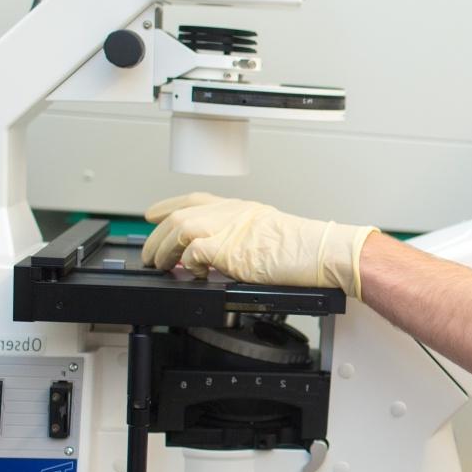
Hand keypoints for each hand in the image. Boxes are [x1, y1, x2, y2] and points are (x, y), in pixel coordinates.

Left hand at [141, 192, 378, 298]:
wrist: (320, 252)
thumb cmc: (304, 250)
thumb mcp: (267, 235)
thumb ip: (238, 241)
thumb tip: (213, 258)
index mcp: (240, 209)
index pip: (194, 200)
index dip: (168, 206)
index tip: (153, 214)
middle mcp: (231, 213)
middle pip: (179, 215)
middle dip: (157, 237)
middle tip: (151, 255)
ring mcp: (230, 228)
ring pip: (179, 229)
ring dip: (164, 249)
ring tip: (161, 265)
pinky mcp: (230, 248)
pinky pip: (195, 251)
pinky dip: (190, 262)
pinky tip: (195, 271)